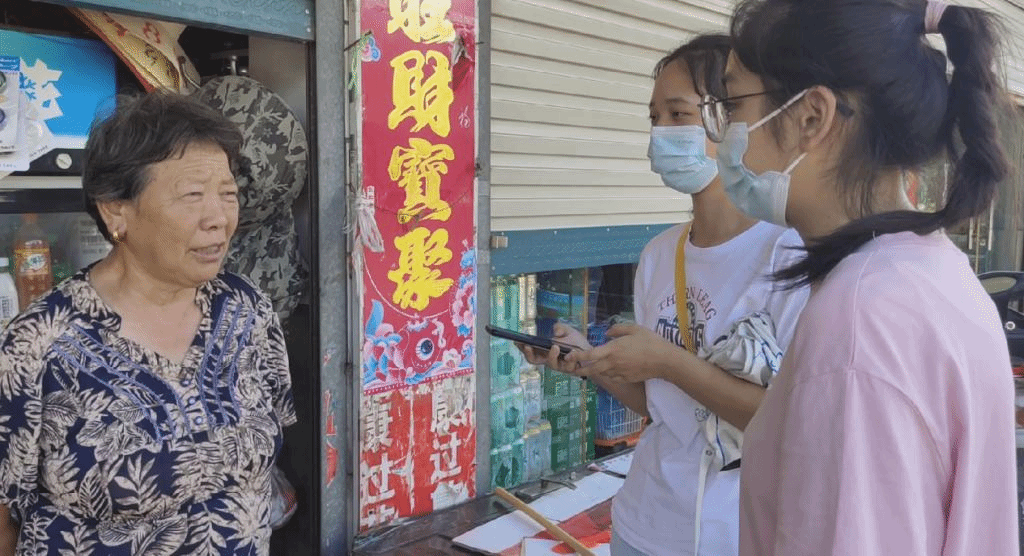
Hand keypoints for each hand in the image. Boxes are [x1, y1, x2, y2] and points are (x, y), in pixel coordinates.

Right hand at [514, 322, 590, 376]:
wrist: (594, 354)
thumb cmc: (578, 343)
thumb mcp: (568, 331)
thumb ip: (560, 327)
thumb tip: (555, 332)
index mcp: (545, 351)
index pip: (530, 351)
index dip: (522, 347)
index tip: (517, 341)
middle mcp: (550, 360)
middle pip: (534, 361)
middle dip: (528, 354)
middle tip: (528, 346)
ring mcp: (560, 367)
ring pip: (551, 364)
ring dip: (551, 356)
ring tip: (555, 347)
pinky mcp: (570, 371)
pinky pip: (568, 366)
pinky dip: (570, 359)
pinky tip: (572, 353)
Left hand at [565, 323, 681, 382]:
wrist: (664, 360)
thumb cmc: (650, 341)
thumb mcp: (634, 329)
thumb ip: (617, 329)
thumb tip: (607, 333)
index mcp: (613, 349)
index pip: (590, 354)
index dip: (577, 356)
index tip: (569, 356)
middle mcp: (613, 363)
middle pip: (592, 369)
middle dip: (580, 369)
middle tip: (572, 368)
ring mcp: (620, 372)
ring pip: (602, 374)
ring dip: (594, 371)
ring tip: (590, 367)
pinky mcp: (626, 379)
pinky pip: (612, 378)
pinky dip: (607, 374)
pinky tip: (608, 370)